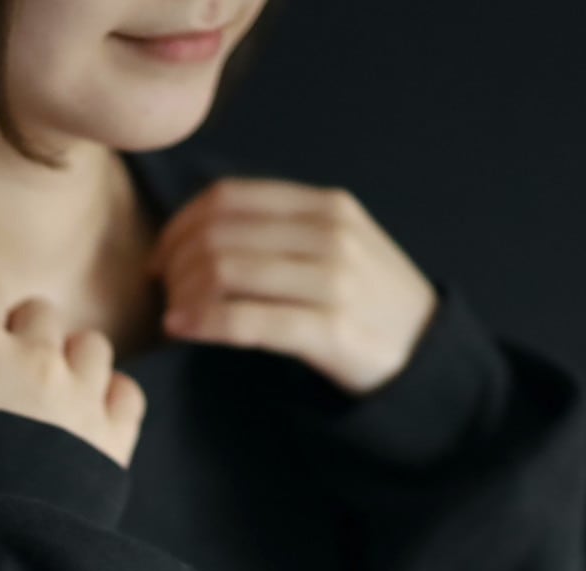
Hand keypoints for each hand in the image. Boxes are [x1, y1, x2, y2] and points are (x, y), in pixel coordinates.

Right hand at [0, 269, 147, 468]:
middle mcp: (32, 354)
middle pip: (39, 312)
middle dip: (23, 335)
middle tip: (6, 376)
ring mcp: (79, 391)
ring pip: (91, 344)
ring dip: (72, 362)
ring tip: (53, 397)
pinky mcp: (114, 433)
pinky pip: (127, 391)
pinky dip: (111, 400)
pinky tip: (90, 420)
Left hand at [145, 176, 440, 395]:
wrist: (425, 357)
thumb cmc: (366, 305)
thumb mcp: (335, 248)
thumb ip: (281, 233)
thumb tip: (201, 233)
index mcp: (325, 206)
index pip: (228, 198)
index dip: (179, 227)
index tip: (160, 260)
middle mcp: (329, 234)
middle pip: (218, 234)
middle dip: (175, 266)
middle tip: (164, 296)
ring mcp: (333, 281)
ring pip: (225, 271)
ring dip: (183, 295)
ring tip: (174, 317)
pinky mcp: (329, 330)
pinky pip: (246, 320)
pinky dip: (203, 324)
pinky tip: (182, 331)